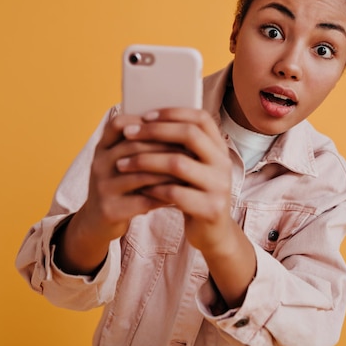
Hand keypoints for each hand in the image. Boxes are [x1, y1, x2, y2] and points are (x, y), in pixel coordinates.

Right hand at [54, 112, 181, 273]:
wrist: (98, 222)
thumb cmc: (122, 186)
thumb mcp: (123, 163)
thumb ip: (142, 147)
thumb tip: (181, 128)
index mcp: (102, 148)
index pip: (119, 124)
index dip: (145, 122)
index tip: (174, 125)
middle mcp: (98, 164)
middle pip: (134, 147)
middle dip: (166, 147)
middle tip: (192, 149)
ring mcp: (102, 187)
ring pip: (140, 175)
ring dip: (169, 173)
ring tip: (191, 172)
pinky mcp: (109, 209)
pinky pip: (143, 200)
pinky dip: (165, 196)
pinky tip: (182, 194)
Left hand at [117, 108, 234, 254]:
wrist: (213, 233)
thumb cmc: (195, 194)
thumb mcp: (193, 167)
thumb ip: (180, 148)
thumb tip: (144, 121)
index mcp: (219, 148)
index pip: (201, 118)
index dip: (173, 113)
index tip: (145, 115)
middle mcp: (223, 163)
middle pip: (190, 135)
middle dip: (155, 132)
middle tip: (129, 134)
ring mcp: (219, 186)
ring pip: (178, 164)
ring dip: (146, 161)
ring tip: (122, 164)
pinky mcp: (210, 209)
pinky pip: (175, 194)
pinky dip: (153, 188)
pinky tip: (139, 188)